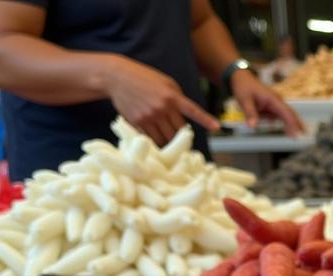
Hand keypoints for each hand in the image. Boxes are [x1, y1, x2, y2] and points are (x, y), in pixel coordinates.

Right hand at [104, 56, 219, 144]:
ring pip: (166, 139)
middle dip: (181, 137)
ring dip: (169, 142)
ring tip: (167, 139)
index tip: (216, 127)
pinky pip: (152, 139)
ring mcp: (150, 116)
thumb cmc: (144, 79)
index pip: (192, 110)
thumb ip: (177, 97)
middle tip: (180, 140)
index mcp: (172, 96)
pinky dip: (155, 140)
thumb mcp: (164, 82)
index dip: (205, 120)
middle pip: (179, 132)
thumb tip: (187, 116)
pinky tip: (153, 135)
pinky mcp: (138, 122)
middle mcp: (162, 107)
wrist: (116, 77)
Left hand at [231, 70, 304, 135]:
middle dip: (297, 124)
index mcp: (273, 99)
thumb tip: (252, 126)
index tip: (296, 133)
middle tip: (304, 134)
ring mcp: (275, 104)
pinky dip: (283, 123)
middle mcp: (276, 101)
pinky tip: (286, 130)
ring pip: (285, 115)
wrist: (241, 77)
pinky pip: (279, 116)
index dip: (292, 123)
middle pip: (290, 113)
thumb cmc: (244, 87)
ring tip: (294, 135)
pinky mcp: (271, 106)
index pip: (285, 112)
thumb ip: (250, 114)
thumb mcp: (245, 100)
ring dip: (290, 124)